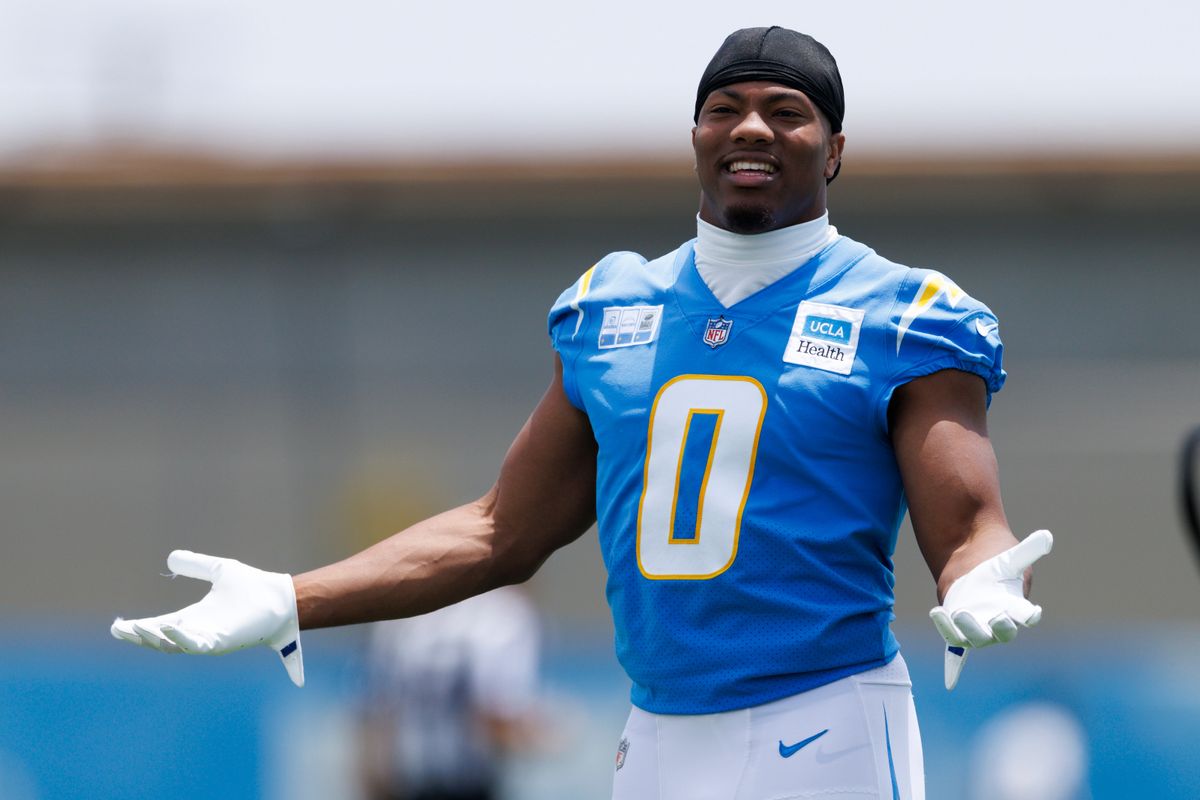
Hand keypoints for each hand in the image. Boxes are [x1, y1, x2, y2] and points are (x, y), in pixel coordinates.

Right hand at [111, 550, 303, 686]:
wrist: (281, 598)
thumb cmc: (253, 587)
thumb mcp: (218, 570)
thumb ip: (196, 565)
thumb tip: (171, 558)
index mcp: (195, 617)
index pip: (160, 625)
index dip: (139, 627)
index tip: (117, 626)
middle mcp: (199, 631)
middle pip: (161, 639)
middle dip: (141, 636)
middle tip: (121, 630)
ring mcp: (210, 638)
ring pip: (174, 645)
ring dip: (154, 639)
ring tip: (137, 629)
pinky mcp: (223, 641)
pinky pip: (196, 644)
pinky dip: (180, 638)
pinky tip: (165, 628)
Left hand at [929, 529, 1051, 689]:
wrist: (969, 565)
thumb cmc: (998, 564)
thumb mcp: (1012, 556)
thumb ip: (1028, 550)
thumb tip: (1046, 535)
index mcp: (1017, 607)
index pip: (1028, 616)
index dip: (1030, 616)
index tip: (1033, 614)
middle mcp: (999, 624)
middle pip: (1004, 634)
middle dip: (1002, 628)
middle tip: (998, 618)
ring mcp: (978, 628)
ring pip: (975, 638)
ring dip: (969, 629)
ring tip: (960, 613)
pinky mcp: (957, 627)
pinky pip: (951, 634)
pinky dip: (944, 626)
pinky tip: (937, 612)